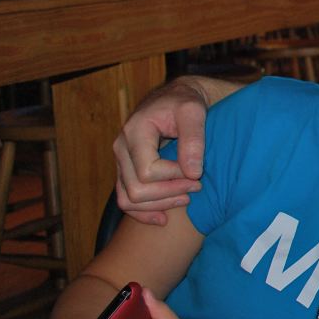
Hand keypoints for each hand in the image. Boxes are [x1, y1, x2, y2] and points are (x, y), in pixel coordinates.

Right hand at [113, 78, 211, 224]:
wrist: (173, 99)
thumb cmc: (184, 103)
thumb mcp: (194, 111)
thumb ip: (194, 139)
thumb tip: (191, 173)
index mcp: (135, 132)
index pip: (148, 171)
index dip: (173, 178)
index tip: (197, 174)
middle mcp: (121, 148)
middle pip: (136, 190)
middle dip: (169, 194)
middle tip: (197, 188)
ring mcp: (121, 162)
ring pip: (128, 199)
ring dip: (158, 206)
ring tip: (186, 200)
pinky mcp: (126, 171)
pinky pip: (125, 200)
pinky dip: (143, 213)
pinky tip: (164, 218)